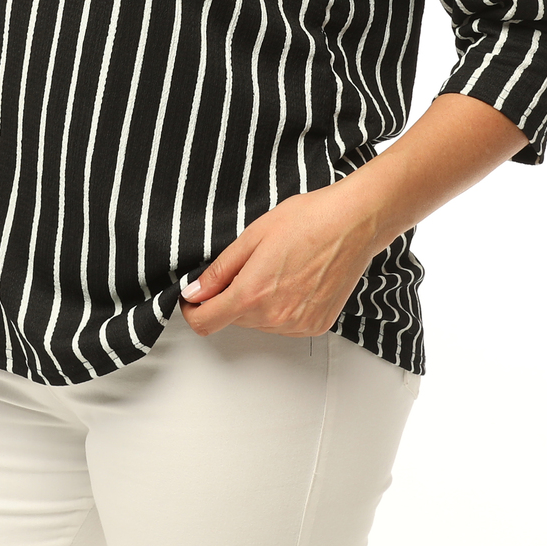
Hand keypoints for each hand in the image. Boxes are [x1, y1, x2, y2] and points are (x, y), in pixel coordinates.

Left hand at [178, 185, 384, 338]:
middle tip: (249, 265)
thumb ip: (219, 271)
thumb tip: (194, 292)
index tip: (194, 297)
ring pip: (259, 323)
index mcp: (252, 293)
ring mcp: (297, 324)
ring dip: (257, 303)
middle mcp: (274, 316)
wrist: (353, 223)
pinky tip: (294, 280)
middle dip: (230, 298)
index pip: (205, 322)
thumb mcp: (252, 236)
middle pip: (233, 320)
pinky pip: (284, 324)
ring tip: (278, 268)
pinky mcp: (316, 325)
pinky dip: (281, 308)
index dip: (192, 310)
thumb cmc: (308, 220)